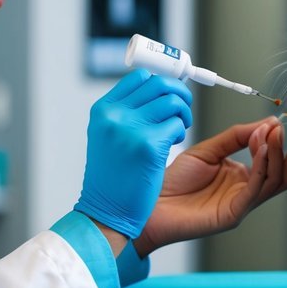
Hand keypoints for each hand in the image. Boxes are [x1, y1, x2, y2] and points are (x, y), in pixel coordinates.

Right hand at [75, 70, 192, 239]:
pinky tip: (171, 143)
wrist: (105, 210)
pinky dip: (179, 132)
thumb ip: (126, 113)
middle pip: (160, 84)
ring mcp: (132, 129)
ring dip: (182, 113)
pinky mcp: (149, 146)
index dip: (160, 81)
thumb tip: (157, 89)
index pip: (139, 77)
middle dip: (179, 93)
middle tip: (181, 108)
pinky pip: (176, 125)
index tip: (168, 93)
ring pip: (172, 101)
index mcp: (104, 110)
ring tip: (177, 129)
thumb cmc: (111, 177)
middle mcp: (115, 115)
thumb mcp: (106, 136)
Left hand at [134, 117, 286, 256]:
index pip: (274, 162)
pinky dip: (261, 168)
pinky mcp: (232, 215)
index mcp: (242, 178)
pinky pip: (255, 190)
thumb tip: (267, 123)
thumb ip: (236, 136)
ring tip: (273, 133)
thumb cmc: (174, 182)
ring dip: (276, 155)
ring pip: (274, 182)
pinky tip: (261, 149)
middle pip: (283, 175)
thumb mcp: (208, 150)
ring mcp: (241, 205)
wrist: (150, 204)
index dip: (281, 143)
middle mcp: (246, 192)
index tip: (281, 122)